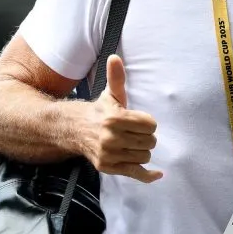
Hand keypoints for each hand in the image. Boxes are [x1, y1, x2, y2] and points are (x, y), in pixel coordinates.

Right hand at [86, 55, 162, 182]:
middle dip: (146, 136)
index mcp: (115, 118)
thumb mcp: (110, 94)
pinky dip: (148, 176)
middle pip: (150, 141)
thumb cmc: (100, 111)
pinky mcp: (109, 168)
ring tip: (131, 142)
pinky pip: (136, 174)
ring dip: (143, 150)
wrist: (75, 130)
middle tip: (134, 132)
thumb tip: (115, 57)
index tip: (138, 121)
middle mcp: (111, 138)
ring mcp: (110, 155)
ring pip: (145, 156)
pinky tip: (158, 174)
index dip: (148, 122)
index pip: (150, 125)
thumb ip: (117, 77)